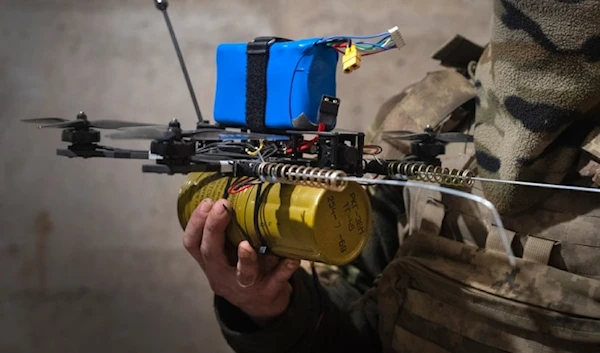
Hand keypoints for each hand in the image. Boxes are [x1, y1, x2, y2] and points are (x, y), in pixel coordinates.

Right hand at [183, 198, 300, 324]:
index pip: (192, 243)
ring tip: (246, 245)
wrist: (261, 305)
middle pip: (211, 253)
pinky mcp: (268, 292)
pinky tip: (291, 258)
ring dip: (245, 258)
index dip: (196, 223)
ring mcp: (245, 286)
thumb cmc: (241, 271)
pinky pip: (277, 279)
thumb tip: (233, 193)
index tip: (207, 202)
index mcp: (210, 263)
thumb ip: (226, 233)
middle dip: (214, 228)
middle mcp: (222, 275)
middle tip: (222, 206)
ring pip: (242, 274)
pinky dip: (284, 268)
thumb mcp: (226, 255)